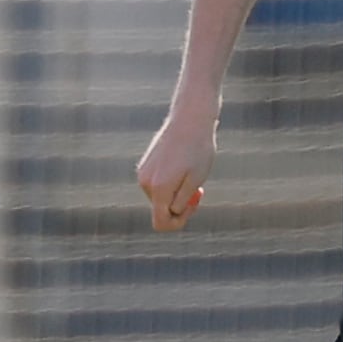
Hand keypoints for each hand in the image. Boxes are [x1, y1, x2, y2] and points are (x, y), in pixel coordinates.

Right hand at [135, 109, 217, 231]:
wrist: (190, 119)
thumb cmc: (198, 149)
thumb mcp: (196, 180)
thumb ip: (182, 201)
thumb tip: (171, 213)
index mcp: (158, 188)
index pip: (161, 223)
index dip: (179, 222)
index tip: (193, 205)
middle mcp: (145, 183)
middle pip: (161, 210)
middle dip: (179, 205)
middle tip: (198, 189)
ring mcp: (143, 173)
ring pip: (160, 197)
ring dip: (176, 193)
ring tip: (191, 173)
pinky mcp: (145, 166)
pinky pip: (158, 185)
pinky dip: (170, 183)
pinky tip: (183, 166)